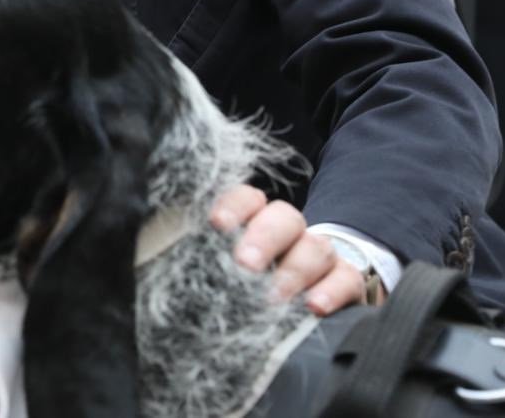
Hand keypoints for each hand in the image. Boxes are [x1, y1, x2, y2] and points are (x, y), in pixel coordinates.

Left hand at [211, 185, 365, 315]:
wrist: (314, 300)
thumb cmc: (251, 283)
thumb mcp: (221, 267)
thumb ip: (200, 257)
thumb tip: (156, 255)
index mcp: (255, 221)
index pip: (247, 198)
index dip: (234, 206)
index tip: (217, 225)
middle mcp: (290, 231)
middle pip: (284, 217)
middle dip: (264, 237)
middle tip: (245, 264)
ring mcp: (322, 256)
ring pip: (316, 247)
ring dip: (293, 271)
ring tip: (273, 296)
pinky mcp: (349, 283)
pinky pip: (346, 279)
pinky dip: (332, 291)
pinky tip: (314, 306)